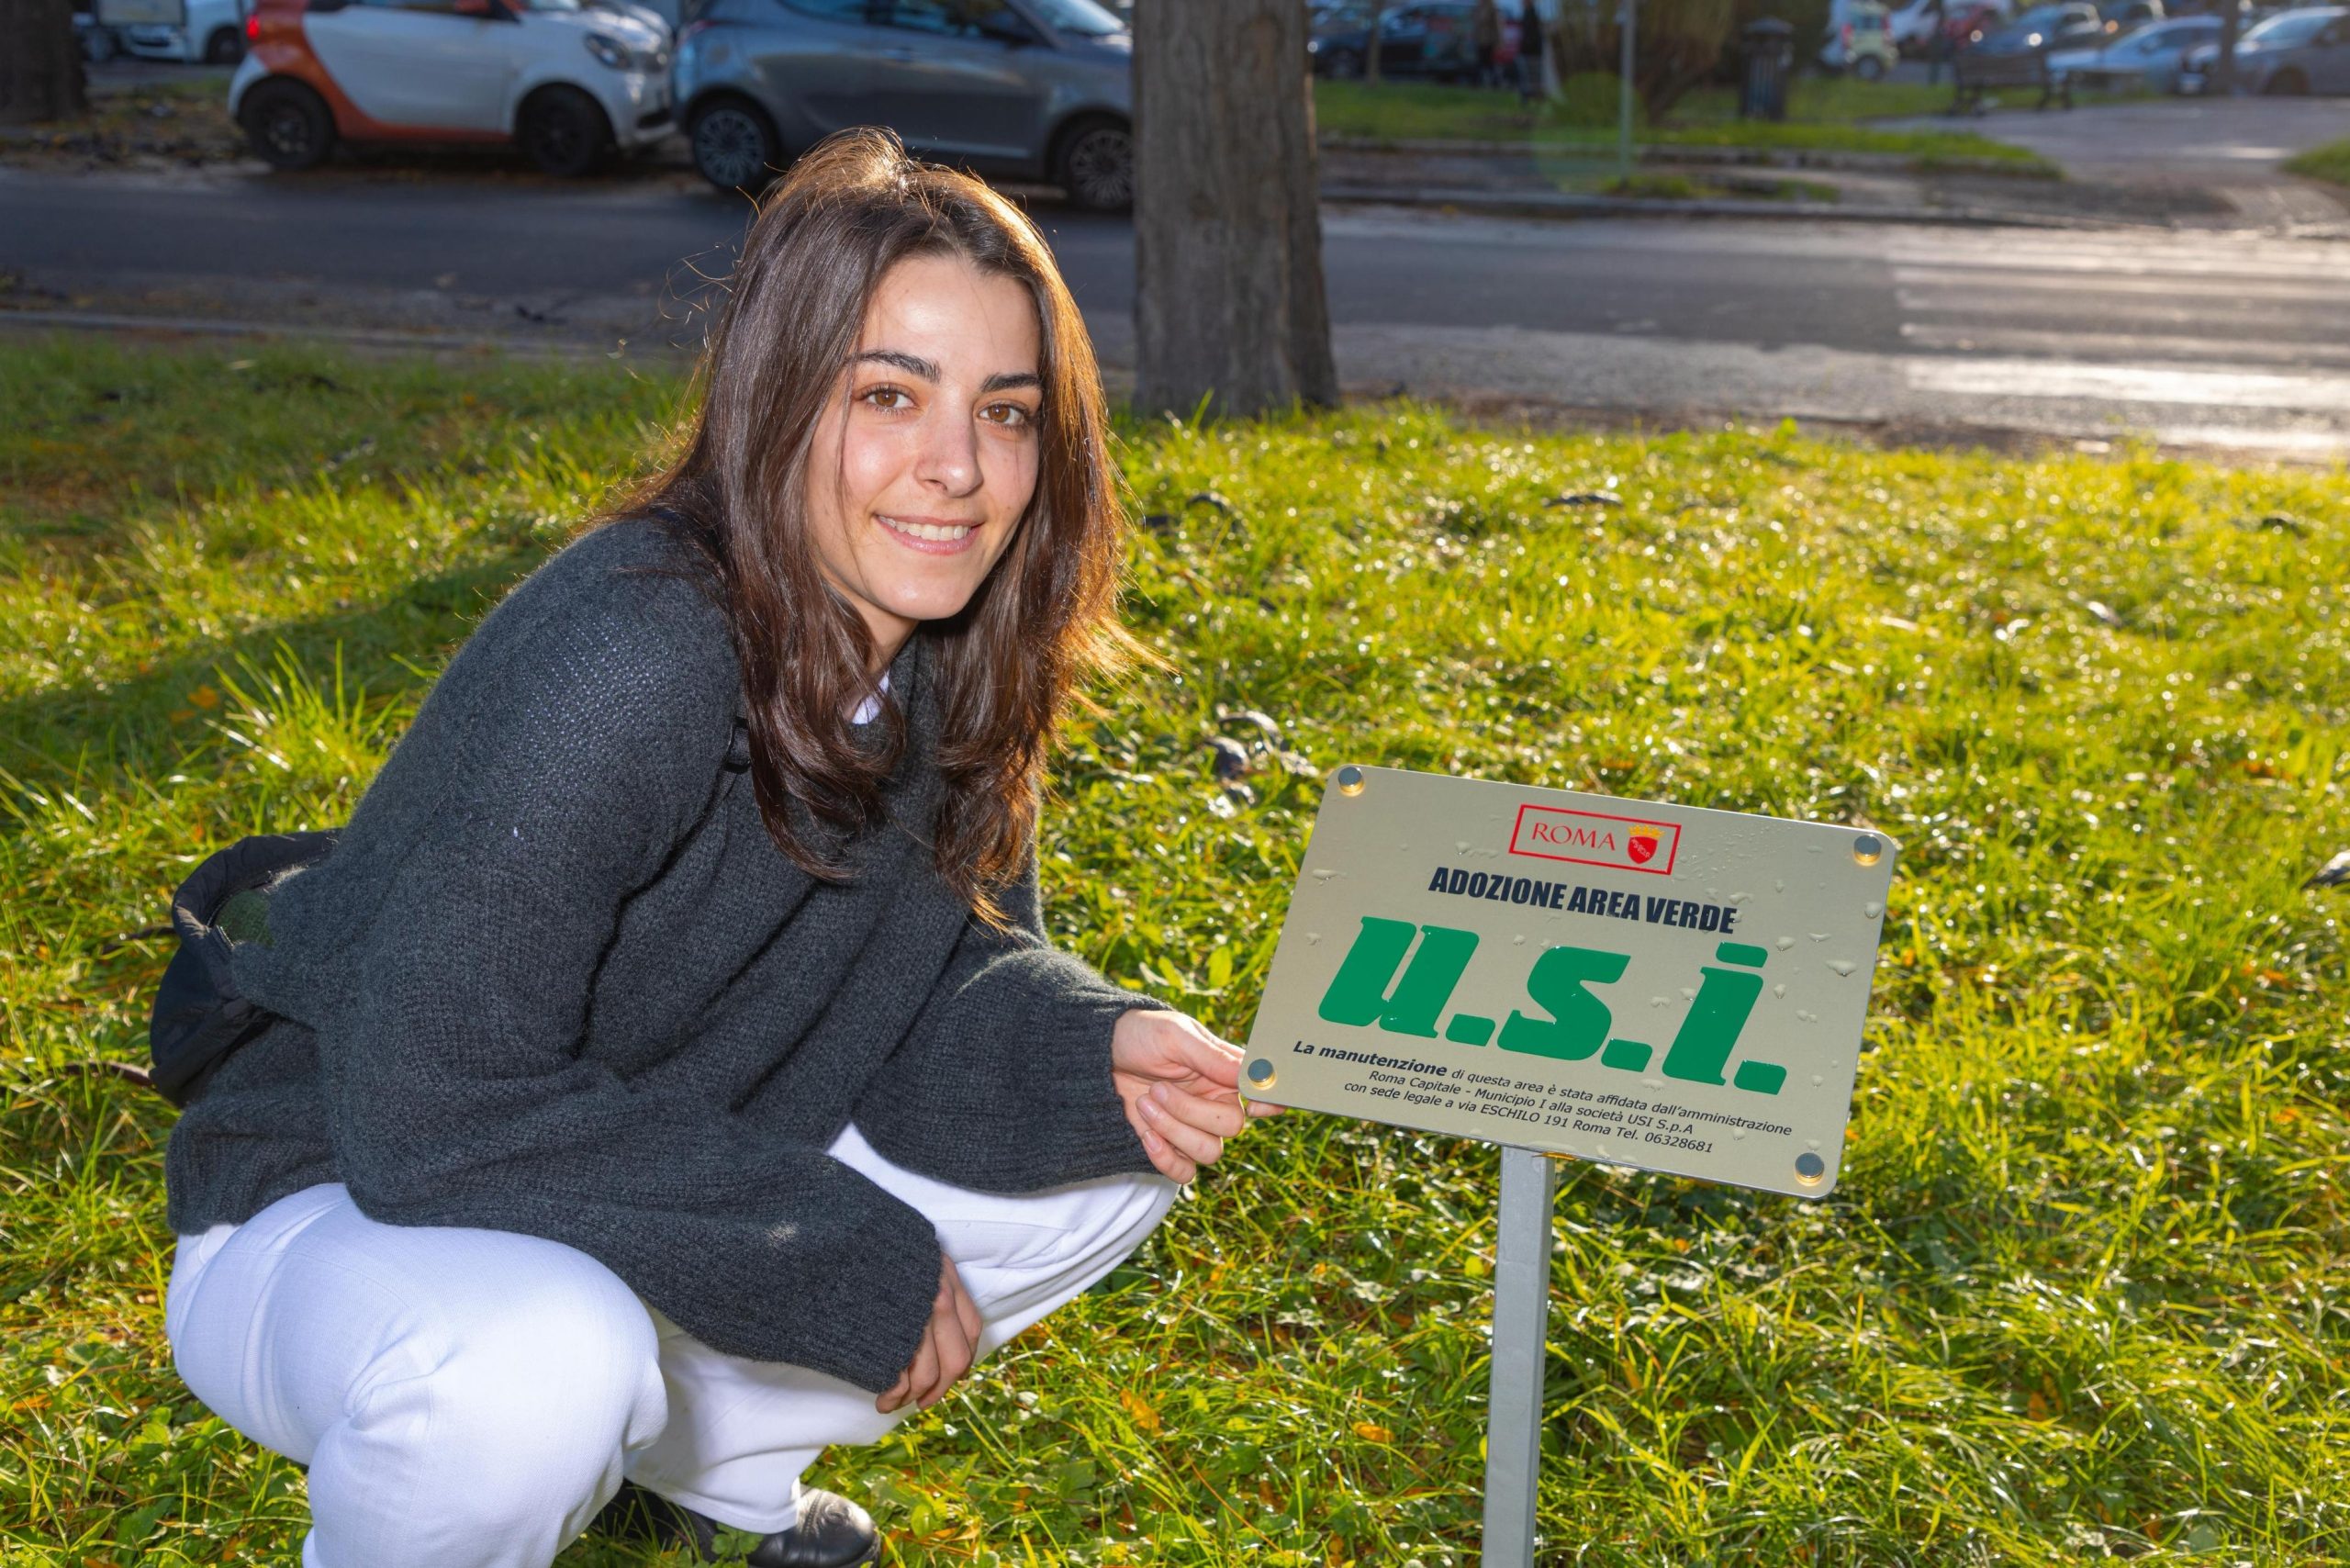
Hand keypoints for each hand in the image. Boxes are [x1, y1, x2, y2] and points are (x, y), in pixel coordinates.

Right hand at [876, 1254, 981, 1414]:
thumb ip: (922, 1283)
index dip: (961, 1358)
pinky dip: (892, 1394)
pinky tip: (882, 1397)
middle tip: (922, 1401)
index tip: (950, 1376)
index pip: (970, 1327)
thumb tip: (933, 1329)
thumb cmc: (862, 1249)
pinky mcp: (886, 1332)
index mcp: (943, 1273)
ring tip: (892, 1402)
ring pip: (927, 1372)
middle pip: (955, 1357)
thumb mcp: (904, 1255)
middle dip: (939, 1388)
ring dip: (910, 1396)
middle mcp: (936, 1292)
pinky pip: (899, 1375)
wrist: (826, 1239)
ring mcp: (913, 1312)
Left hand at [1111, 1008, 1281, 1183]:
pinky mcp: (1170, 1147)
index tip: (1253, 1105)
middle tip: (1158, 1089)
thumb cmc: (1140, 1035)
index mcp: (1224, 1073)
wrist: (1098, 1056)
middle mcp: (1214, 1102)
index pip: (1262, 1092)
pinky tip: (1146, 1134)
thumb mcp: (1175, 1035)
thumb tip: (1250, 1071)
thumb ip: (1213, 1056)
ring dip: (1173, 1130)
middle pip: (1231, 1127)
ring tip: (1145, 1103)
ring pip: (1209, 1151)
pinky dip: (1165, 1158)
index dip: (1267, 1103)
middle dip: (1191, 1112)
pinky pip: (1185, 1172)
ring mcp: (1192, 1127)